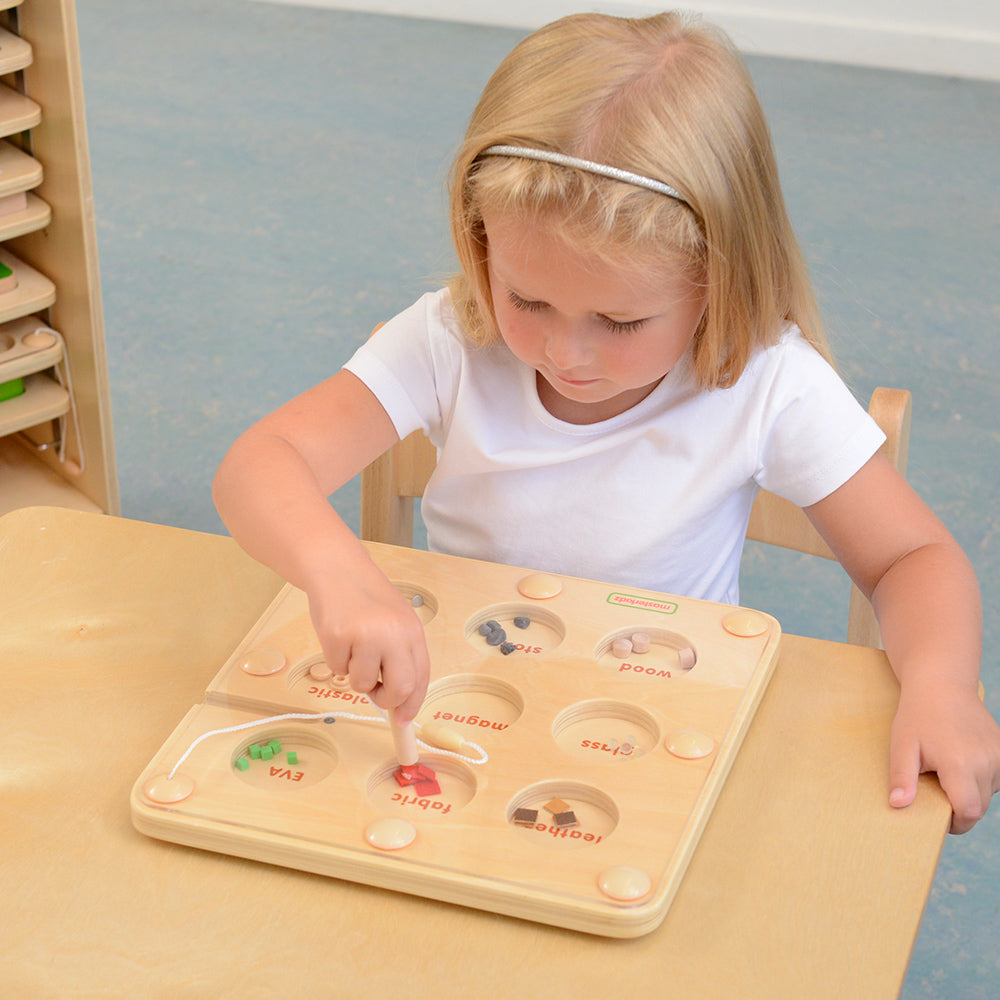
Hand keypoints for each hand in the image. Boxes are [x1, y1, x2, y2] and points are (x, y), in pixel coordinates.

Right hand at [306, 559, 429, 722]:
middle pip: (400, 689)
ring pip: (362, 683)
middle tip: (373, 691)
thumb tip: (400, 705)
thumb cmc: (366, 600)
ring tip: (353, 647)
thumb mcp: (395, 624)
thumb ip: (401, 657)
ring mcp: (366, 635)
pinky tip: (339, 635)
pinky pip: (338, 669)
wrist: (338, 569)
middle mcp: (394, 634)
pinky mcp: (338, 636)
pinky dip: (337, 660)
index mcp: (413, 631)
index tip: (403, 720)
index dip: (412, 704)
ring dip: (355, 675)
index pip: (421, 677)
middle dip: (385, 699)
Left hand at [889, 685, 999, 832]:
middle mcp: (986, 761)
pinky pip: (997, 778)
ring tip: (947, 768)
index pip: (969, 811)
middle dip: (960, 807)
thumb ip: (902, 777)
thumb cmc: (918, 716)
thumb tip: (898, 805)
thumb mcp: (902, 745)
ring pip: (989, 793)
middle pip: (980, 806)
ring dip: (971, 790)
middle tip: (937, 787)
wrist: (941, 684)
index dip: (956, 822)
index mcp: (960, 763)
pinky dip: (981, 778)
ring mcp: (999, 755)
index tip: (940, 816)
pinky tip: (962, 760)